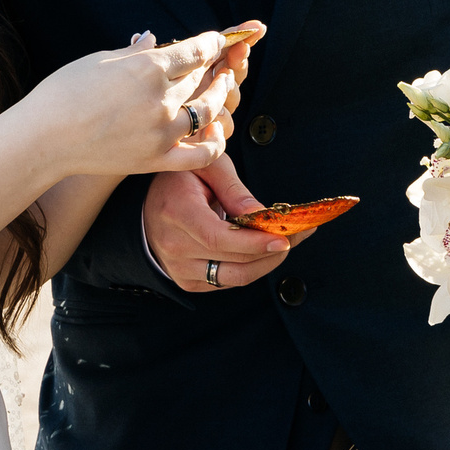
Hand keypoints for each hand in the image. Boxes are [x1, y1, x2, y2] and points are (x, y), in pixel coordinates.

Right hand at [11, 29, 235, 179]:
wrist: (44, 138)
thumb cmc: (63, 93)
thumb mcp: (99, 60)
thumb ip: (134, 52)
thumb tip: (153, 40)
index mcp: (148, 67)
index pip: (195, 51)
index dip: (211, 43)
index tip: (216, 40)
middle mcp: (161, 98)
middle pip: (200, 78)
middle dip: (210, 67)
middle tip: (213, 63)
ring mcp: (162, 131)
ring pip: (207, 111)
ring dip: (219, 96)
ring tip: (221, 86)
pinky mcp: (157, 159)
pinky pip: (201, 154)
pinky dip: (216, 143)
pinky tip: (217, 131)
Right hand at [145, 153, 311, 291]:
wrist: (149, 204)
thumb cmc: (180, 179)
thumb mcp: (208, 168)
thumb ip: (234, 190)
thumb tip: (261, 215)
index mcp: (177, 212)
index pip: (218, 237)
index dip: (254, 243)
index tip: (284, 238)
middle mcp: (174, 245)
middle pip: (233, 261)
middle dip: (272, 251)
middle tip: (300, 233)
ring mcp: (179, 268)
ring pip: (234, 278)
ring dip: (266, 263)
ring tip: (287, 243)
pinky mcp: (187, 281)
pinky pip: (227, 282)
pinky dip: (250, 268)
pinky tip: (262, 251)